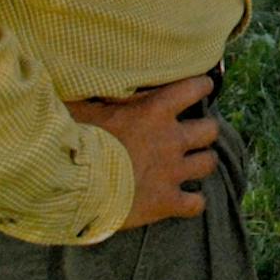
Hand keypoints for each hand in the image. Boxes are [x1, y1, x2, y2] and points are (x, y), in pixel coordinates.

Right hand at [65, 76, 218, 229]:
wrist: (69, 185)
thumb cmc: (72, 140)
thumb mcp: (87, 104)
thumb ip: (106, 93)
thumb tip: (103, 75)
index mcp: (155, 111)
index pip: (195, 88)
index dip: (201, 87)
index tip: (202, 88)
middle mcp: (171, 139)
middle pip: (210, 129)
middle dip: (204, 131)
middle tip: (191, 135)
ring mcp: (171, 172)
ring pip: (208, 163)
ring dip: (201, 162)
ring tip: (192, 165)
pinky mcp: (165, 202)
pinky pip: (196, 204)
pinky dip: (193, 202)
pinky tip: (184, 201)